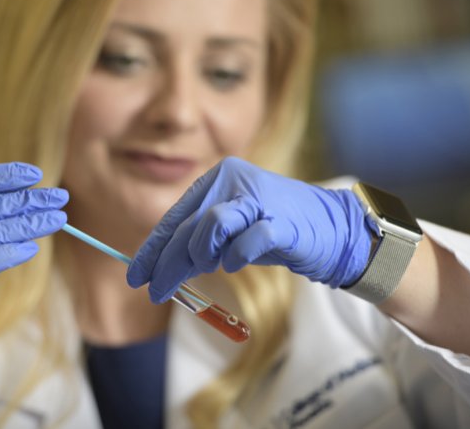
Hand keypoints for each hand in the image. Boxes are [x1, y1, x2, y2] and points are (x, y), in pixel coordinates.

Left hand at [127, 157, 370, 303]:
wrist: (333, 229)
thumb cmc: (274, 231)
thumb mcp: (228, 236)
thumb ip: (196, 245)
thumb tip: (156, 268)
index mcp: (218, 179)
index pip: (176, 216)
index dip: (154, 248)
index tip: (136, 275)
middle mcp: (234, 180)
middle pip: (188, 226)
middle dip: (167, 263)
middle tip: (155, 290)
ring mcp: (260, 198)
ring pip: (211, 225)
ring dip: (202, 254)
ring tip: (210, 267)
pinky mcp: (284, 221)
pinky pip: (249, 239)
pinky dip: (237, 256)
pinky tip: (234, 264)